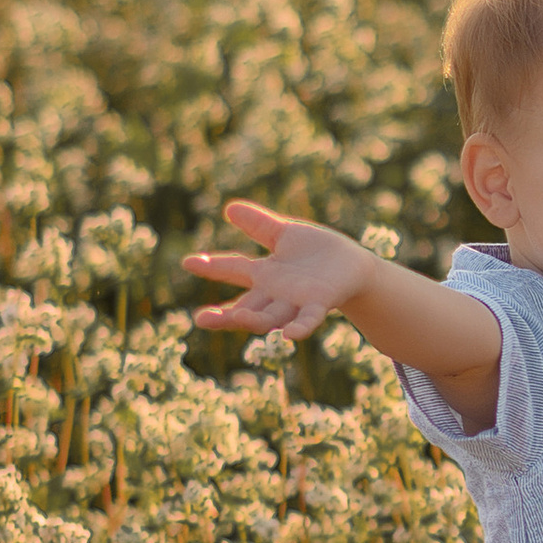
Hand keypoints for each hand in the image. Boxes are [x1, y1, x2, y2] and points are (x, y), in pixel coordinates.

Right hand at [187, 199, 372, 340]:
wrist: (354, 266)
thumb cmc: (318, 252)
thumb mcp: (286, 235)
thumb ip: (259, 225)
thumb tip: (229, 208)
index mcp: (265, 275)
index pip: (233, 270)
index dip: (212, 267)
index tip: (188, 261)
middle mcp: (276, 294)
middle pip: (246, 308)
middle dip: (224, 315)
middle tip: (200, 320)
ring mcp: (296, 302)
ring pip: (270, 317)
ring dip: (253, 320)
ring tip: (237, 318)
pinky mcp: (320, 304)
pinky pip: (308, 319)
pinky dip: (299, 327)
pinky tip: (290, 334)